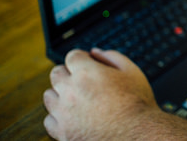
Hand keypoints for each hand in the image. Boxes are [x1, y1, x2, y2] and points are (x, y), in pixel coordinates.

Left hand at [43, 48, 159, 140]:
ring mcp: (63, 113)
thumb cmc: (137, 103)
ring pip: (49, 96)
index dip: (81, 58)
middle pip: (56, 73)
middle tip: (83, 81)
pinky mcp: (62, 132)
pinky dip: (58, 116)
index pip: (72, 56)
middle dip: (68, 73)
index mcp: (86, 73)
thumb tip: (95, 53)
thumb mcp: (132, 72)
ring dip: (60, 93)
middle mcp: (70, 91)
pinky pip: (49, 119)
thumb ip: (112, 57)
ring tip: (77, 99)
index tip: (88, 64)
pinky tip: (73, 116)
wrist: (137, 135)